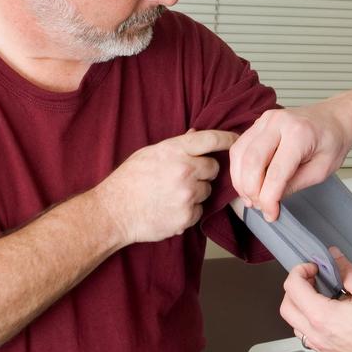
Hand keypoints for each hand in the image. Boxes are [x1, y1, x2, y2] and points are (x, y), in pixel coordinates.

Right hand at [93, 129, 236, 244]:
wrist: (113, 212)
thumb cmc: (128, 180)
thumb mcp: (149, 154)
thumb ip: (176, 146)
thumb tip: (196, 134)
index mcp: (174, 150)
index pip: (211, 139)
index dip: (228, 138)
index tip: (237, 139)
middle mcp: (184, 170)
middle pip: (214, 168)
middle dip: (204, 172)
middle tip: (184, 177)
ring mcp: (187, 194)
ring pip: (207, 191)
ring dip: (196, 193)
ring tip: (171, 194)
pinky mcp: (187, 216)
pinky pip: (199, 211)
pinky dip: (189, 211)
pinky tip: (170, 208)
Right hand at [230, 105, 351, 220]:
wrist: (334, 118)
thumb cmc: (332, 143)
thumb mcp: (321, 171)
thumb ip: (294, 185)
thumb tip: (270, 201)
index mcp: (299, 134)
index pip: (276, 172)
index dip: (269, 198)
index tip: (270, 215)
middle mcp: (278, 122)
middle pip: (251, 161)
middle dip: (251, 190)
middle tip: (259, 206)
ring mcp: (265, 120)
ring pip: (239, 154)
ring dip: (240, 181)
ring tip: (251, 198)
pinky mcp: (257, 123)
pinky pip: (239, 147)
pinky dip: (239, 169)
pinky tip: (247, 183)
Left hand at [279, 248, 351, 351]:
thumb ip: (348, 271)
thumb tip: (335, 257)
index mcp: (323, 316)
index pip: (293, 287)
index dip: (300, 271)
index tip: (314, 267)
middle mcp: (317, 334)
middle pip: (286, 307)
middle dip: (295, 288)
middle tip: (312, 279)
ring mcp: (322, 347)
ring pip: (295, 325)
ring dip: (301, 307)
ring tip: (321, 296)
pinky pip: (308, 337)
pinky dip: (310, 322)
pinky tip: (330, 314)